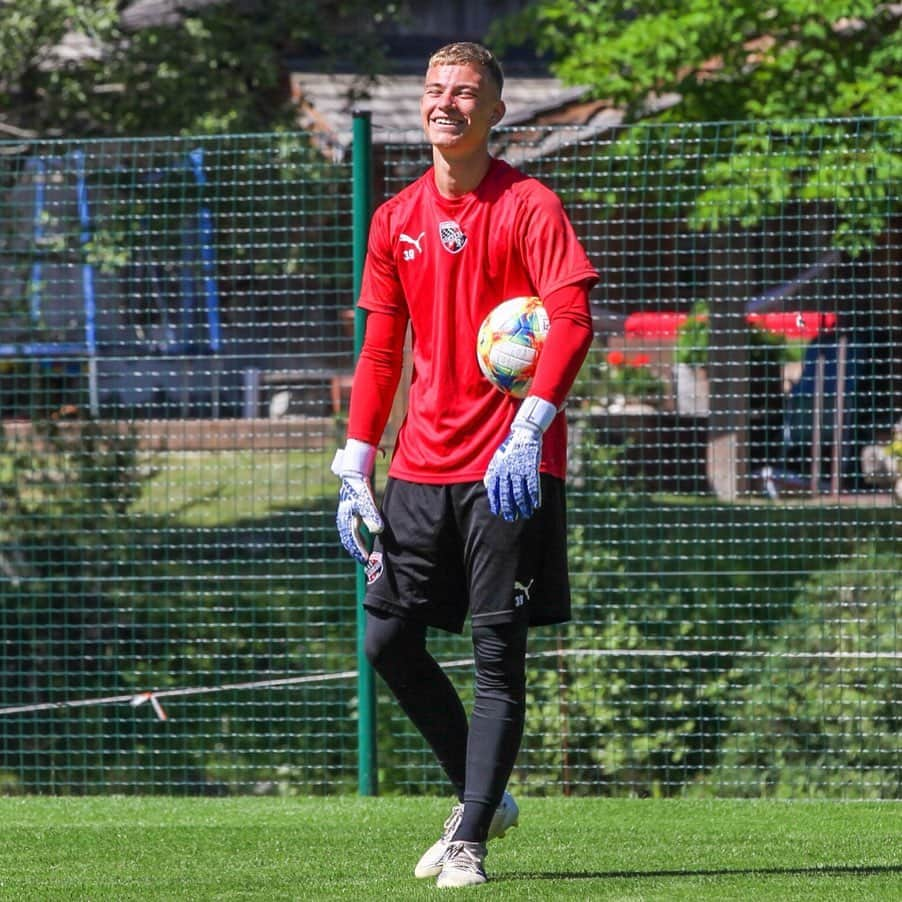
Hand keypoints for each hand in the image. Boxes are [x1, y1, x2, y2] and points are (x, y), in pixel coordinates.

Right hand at [332, 440, 382, 564]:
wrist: (353, 474)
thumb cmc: (360, 488)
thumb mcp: (367, 501)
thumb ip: (372, 516)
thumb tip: (377, 531)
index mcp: (346, 519)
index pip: (352, 539)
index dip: (359, 551)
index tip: (365, 560)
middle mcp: (342, 519)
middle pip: (348, 540)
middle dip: (355, 550)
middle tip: (364, 560)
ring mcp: (343, 516)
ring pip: (347, 535)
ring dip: (354, 545)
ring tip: (361, 554)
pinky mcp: (346, 512)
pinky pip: (348, 529)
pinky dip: (353, 538)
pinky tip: (360, 540)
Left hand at [484, 396, 556, 520]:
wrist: (523, 434)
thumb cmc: (510, 447)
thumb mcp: (497, 458)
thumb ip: (492, 472)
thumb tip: (488, 486)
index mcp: (498, 469)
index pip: (495, 490)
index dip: (496, 502)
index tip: (498, 512)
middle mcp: (507, 471)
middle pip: (507, 494)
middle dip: (509, 507)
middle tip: (511, 517)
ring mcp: (519, 470)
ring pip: (520, 492)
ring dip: (523, 505)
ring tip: (525, 514)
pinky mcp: (531, 468)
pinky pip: (532, 485)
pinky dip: (534, 496)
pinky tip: (536, 504)